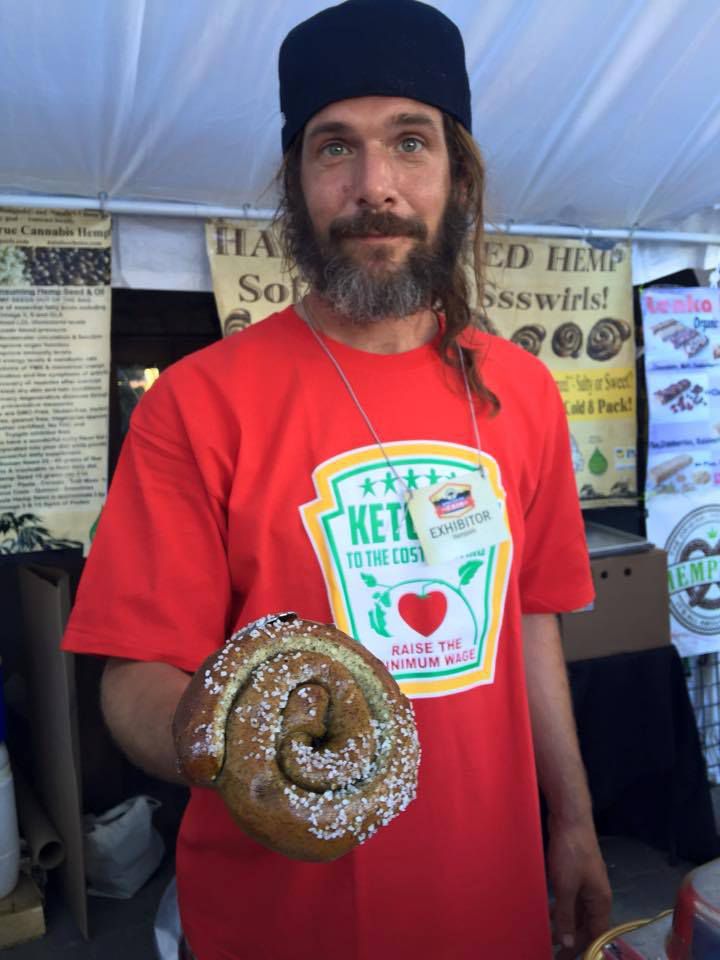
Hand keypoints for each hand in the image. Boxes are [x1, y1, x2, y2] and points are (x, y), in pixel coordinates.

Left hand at [547, 815, 611, 958]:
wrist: (570, 819)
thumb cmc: (571, 853)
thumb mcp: (566, 887)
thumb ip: (567, 916)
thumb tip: (567, 943)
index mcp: (601, 901)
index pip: (596, 934)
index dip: (582, 948)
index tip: (564, 958)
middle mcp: (597, 895)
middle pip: (588, 924)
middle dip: (572, 938)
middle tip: (553, 949)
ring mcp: (587, 883)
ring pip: (578, 912)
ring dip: (566, 923)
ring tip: (549, 935)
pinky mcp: (576, 874)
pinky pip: (572, 899)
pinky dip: (563, 908)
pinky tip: (550, 912)